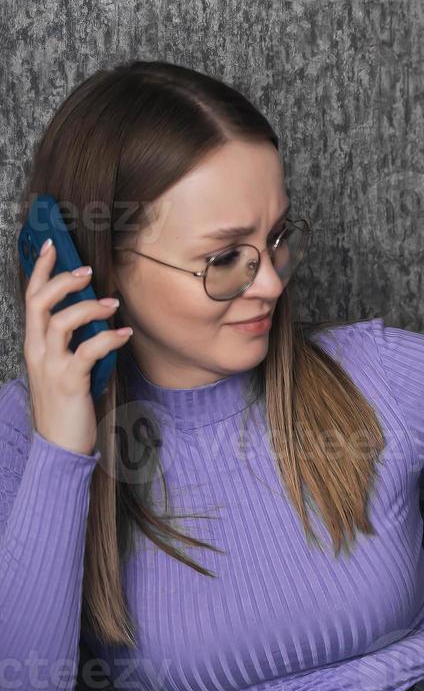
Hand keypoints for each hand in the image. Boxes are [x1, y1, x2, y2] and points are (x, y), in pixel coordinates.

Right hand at [22, 238, 131, 455]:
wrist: (59, 445)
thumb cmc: (68, 402)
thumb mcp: (66, 365)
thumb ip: (74, 340)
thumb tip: (98, 312)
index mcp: (35, 344)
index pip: (31, 299)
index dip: (40, 271)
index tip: (53, 246)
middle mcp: (37, 352)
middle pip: (39, 304)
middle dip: (62, 281)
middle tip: (87, 270)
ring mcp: (51, 366)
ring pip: (61, 323)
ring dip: (89, 308)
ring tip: (114, 305)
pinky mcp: (69, 382)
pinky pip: (87, 351)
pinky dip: (109, 338)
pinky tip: (125, 335)